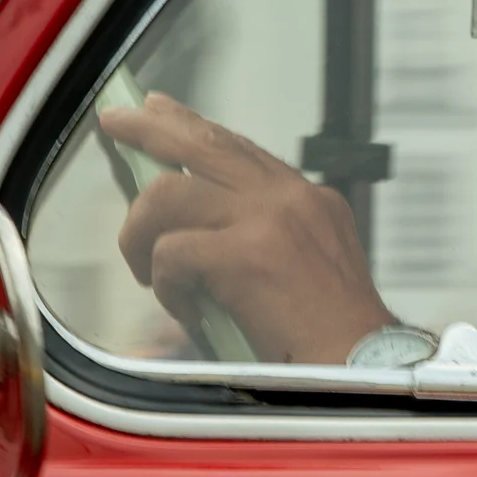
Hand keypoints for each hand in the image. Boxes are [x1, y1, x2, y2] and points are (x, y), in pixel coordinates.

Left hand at [96, 92, 392, 363]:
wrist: (360, 364)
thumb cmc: (333, 334)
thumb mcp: (312, 266)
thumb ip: (266, 239)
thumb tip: (198, 236)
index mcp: (308, 199)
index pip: (239, 148)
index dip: (194, 128)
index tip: (161, 112)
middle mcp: (290, 197)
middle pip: (205, 143)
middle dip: (152, 128)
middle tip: (116, 121)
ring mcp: (267, 220)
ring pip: (169, 194)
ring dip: (140, 233)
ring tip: (141, 268)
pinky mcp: (244, 254)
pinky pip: (172, 253)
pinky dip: (167, 287)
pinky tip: (187, 312)